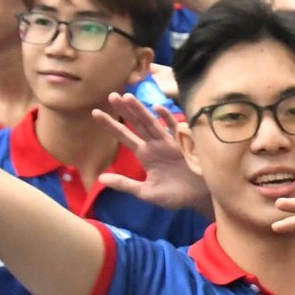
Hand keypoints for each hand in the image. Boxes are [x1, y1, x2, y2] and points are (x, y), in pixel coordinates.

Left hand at [93, 93, 212, 214]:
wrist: (200, 199)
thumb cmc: (175, 196)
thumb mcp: (146, 193)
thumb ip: (125, 184)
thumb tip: (100, 178)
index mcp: (145, 154)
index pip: (124, 136)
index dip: (110, 125)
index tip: (95, 112)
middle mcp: (154, 144)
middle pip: (136, 124)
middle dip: (124, 110)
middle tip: (111, 95)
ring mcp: (169, 142)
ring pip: (151, 123)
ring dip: (140, 110)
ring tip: (127, 97)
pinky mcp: (183, 145)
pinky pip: (174, 129)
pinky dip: (167, 118)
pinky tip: (157, 107)